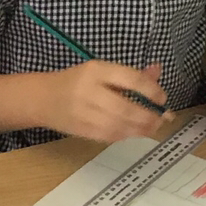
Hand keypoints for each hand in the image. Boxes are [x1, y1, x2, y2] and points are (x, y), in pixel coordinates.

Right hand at [47, 61, 167, 142]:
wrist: (42, 99)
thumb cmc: (77, 81)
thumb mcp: (102, 71)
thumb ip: (131, 74)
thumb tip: (157, 72)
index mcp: (96, 71)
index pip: (130, 79)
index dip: (151, 90)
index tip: (162, 98)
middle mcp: (89, 91)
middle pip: (125, 107)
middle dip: (148, 116)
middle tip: (162, 119)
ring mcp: (83, 112)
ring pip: (118, 125)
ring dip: (139, 129)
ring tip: (153, 128)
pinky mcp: (80, 129)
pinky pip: (108, 135)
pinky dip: (125, 135)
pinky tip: (134, 132)